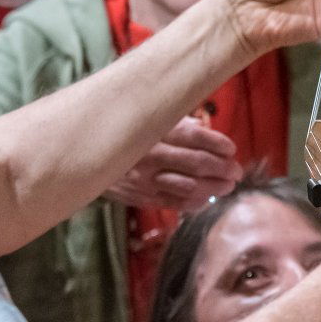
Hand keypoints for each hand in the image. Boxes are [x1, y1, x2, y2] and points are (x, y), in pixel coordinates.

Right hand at [103, 117, 241, 209]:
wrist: (84, 155)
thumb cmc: (126, 132)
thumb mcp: (147, 118)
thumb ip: (176, 122)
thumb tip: (204, 128)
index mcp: (153, 128)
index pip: (194, 136)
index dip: (218, 143)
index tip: (232, 149)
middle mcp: (150, 153)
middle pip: (197, 163)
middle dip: (223, 168)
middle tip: (236, 171)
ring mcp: (145, 178)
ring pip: (189, 186)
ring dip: (214, 187)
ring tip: (228, 185)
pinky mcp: (141, 196)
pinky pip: (174, 203)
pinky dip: (195, 202)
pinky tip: (207, 199)